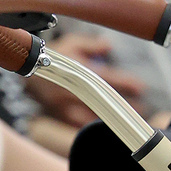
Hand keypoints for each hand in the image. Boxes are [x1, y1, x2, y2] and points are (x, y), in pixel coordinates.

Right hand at [24, 32, 146, 126]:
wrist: (29, 73)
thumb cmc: (53, 56)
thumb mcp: (72, 44)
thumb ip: (91, 45)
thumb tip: (108, 46)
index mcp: (77, 72)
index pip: (106, 79)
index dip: (125, 83)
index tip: (140, 87)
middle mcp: (72, 91)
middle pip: (104, 101)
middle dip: (123, 106)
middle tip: (141, 108)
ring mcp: (66, 106)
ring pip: (94, 116)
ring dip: (112, 117)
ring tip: (129, 117)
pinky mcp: (62, 116)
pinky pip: (82, 124)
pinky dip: (96, 125)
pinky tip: (110, 127)